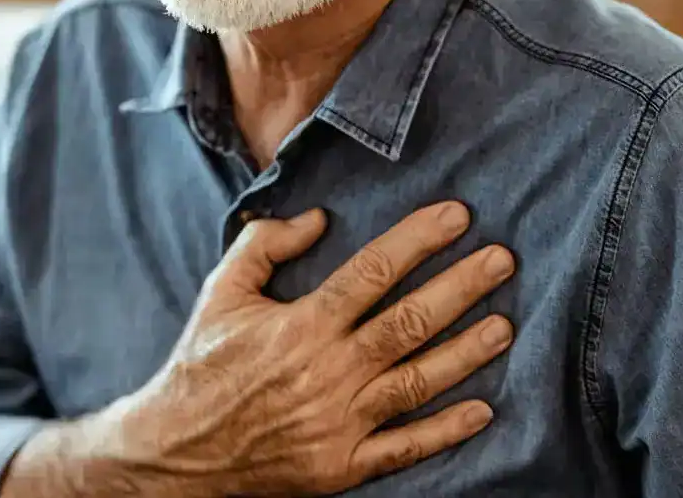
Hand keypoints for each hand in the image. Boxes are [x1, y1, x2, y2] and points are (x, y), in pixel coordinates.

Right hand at [118, 202, 515, 495]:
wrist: (177, 450)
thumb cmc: (203, 362)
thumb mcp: (222, 291)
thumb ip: (266, 244)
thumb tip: (320, 218)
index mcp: (301, 324)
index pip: (374, 271)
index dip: (419, 240)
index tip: (458, 216)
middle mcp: (327, 371)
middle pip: (410, 322)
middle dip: (462, 286)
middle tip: (503, 260)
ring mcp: (339, 422)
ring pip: (418, 381)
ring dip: (466, 352)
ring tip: (505, 326)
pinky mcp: (342, 466)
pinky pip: (404, 448)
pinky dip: (445, 430)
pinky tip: (483, 410)